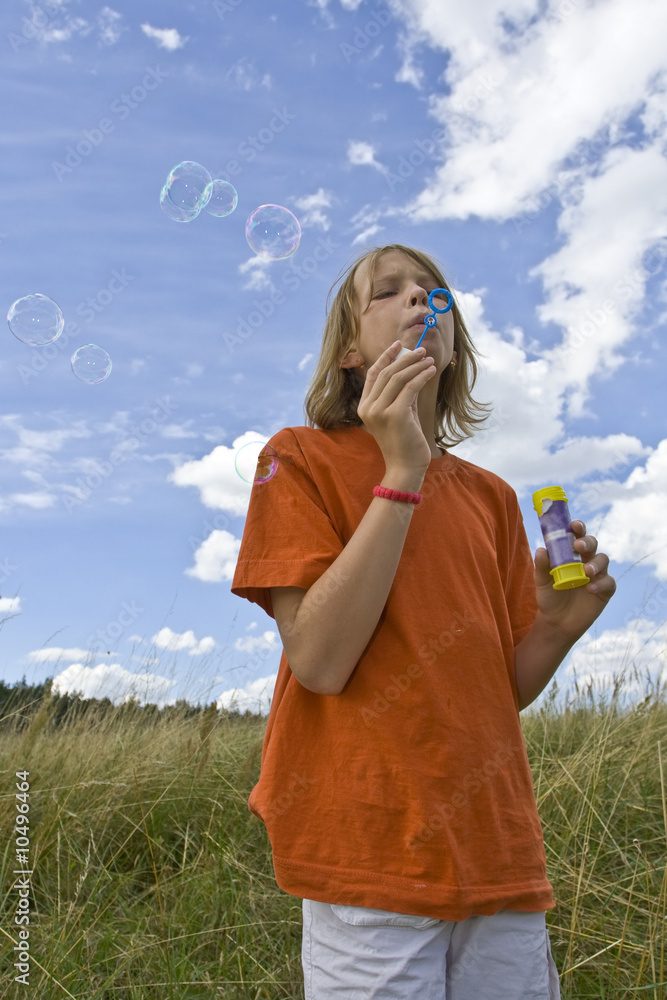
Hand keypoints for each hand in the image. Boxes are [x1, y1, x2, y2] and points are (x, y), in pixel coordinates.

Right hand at [357, 341, 436, 473]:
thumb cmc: (404, 441)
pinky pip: (410, 388)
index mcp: (364, 407)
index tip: (399, 345)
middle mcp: (368, 408)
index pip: (373, 375)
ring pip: (398, 378)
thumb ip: (402, 393)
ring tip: (428, 359)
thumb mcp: (400, 413)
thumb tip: (413, 369)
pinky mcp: (395, 415)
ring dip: (415, 365)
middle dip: (404, 358)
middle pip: (386, 373)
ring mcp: (380, 411)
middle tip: (420, 350)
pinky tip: (430, 371)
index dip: (385, 357)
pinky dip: (421, 376)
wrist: (405, 467)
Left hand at [533, 520, 615, 641]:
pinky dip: (600, 583)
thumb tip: (542, 550)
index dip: (578, 528)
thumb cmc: (550, 596)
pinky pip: (608, 582)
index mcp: (571, 554)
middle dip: (587, 542)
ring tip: (586, 570)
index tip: (573, 525)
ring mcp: (597, 575)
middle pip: (592, 544)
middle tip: (578, 545)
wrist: (556, 622)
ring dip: (596, 563)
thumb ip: (542, 566)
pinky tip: (590, 589)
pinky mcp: (604, 590)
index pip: (577, 536)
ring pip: (603, 560)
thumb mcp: (541, 581)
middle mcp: (586, 560)